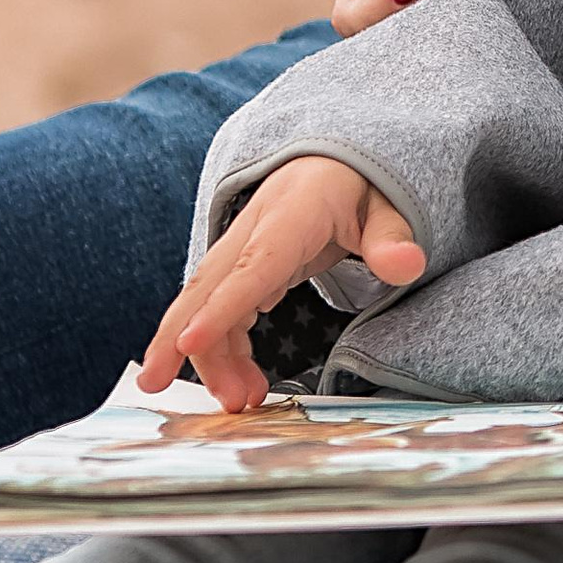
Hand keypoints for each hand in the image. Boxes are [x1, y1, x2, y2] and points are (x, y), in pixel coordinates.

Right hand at [138, 155, 425, 411]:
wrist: (335, 161)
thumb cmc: (361, 186)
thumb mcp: (387, 206)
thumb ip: (393, 237)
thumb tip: (408, 264)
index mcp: (291, 213)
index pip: (253, 264)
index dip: (222, 305)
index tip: (191, 340)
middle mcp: (254, 229)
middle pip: (209, 285)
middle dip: (177, 335)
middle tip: (154, 385)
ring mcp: (241, 246)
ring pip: (207, 301)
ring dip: (209, 354)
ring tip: (238, 400)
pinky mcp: (240, 265)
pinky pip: (220, 307)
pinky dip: (221, 345)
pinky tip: (240, 379)